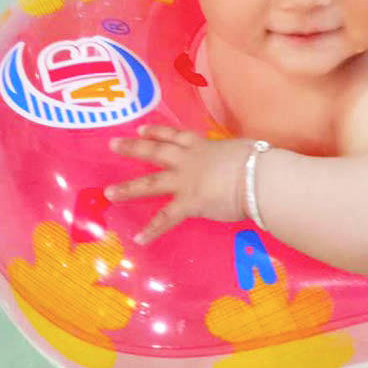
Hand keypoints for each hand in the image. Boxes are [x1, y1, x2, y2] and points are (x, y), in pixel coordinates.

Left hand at [104, 125, 253, 244]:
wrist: (258, 177)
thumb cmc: (257, 161)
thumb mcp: (240, 149)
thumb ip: (230, 154)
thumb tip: (236, 157)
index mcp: (202, 146)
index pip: (174, 136)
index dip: (156, 132)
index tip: (141, 129)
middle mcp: (188, 161)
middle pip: (156, 151)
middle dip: (133, 147)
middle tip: (112, 144)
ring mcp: (185, 181)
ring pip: (151, 183)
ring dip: (129, 188)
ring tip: (109, 193)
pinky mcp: (189, 203)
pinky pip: (167, 218)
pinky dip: (153, 229)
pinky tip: (139, 239)